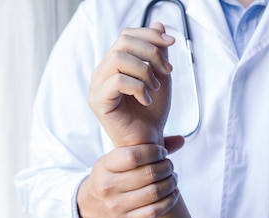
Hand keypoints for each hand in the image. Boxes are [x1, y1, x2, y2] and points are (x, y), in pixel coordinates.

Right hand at [77, 139, 182, 217]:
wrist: (89, 207)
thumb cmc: (110, 177)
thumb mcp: (115, 159)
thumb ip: (145, 148)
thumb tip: (181, 139)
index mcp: (104, 166)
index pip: (134, 156)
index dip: (154, 152)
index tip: (162, 152)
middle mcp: (108, 186)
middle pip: (149, 174)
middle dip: (166, 167)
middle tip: (170, 166)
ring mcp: (116, 206)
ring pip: (154, 192)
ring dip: (170, 183)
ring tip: (172, 178)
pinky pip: (155, 211)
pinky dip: (169, 201)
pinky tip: (172, 193)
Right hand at [88, 22, 174, 147]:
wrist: (149, 142)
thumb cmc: (152, 114)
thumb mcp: (160, 77)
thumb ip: (158, 53)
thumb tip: (159, 24)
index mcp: (113, 65)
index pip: (126, 36)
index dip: (150, 35)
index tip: (172, 43)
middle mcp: (101, 72)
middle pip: (123, 42)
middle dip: (151, 52)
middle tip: (167, 71)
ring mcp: (96, 86)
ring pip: (119, 58)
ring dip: (144, 70)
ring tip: (155, 88)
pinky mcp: (98, 101)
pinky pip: (118, 80)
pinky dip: (138, 87)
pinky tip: (147, 100)